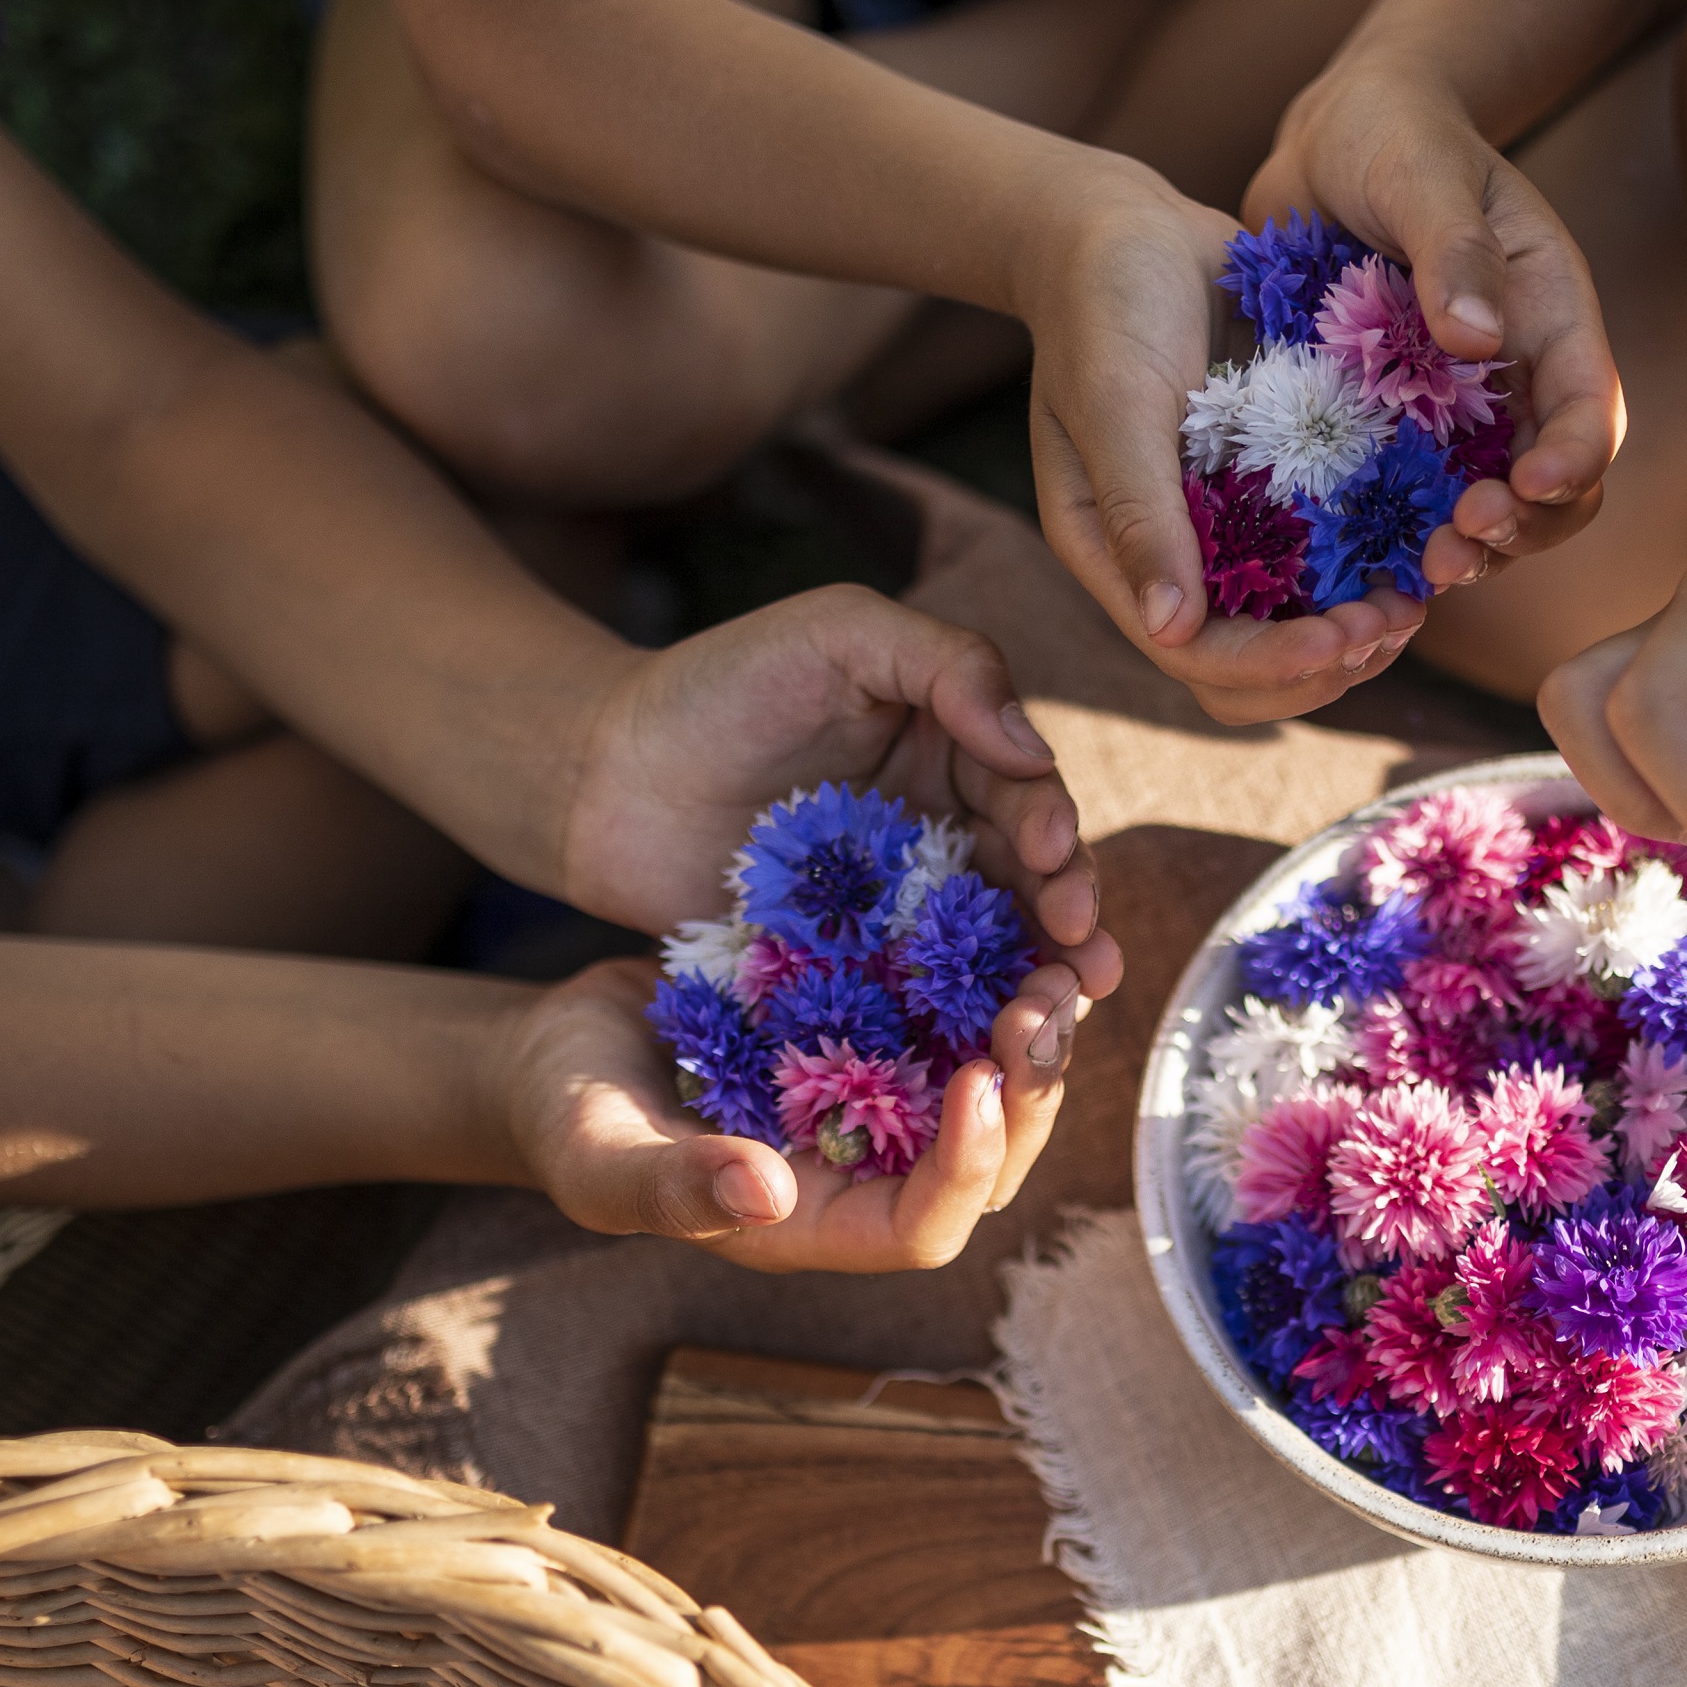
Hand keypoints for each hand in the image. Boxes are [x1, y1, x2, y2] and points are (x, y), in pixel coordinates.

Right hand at [512, 957, 1082, 1270]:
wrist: (565, 1043)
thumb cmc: (568, 1113)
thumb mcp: (598, 1153)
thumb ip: (673, 1185)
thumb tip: (768, 1196)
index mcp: (814, 1223)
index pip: (921, 1229)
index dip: (965, 1168)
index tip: (977, 1079)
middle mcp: (868, 1171)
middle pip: (987, 1161)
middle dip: (1028, 1090)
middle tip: (1048, 1002)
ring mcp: (880, 1102)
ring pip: (991, 1086)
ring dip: (1029, 1030)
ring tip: (1055, 961)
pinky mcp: (879, 1032)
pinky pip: (960, 1014)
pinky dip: (992, 973)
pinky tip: (1015, 912)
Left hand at [548, 586, 1119, 997]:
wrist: (598, 780)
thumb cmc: (713, 686)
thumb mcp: (838, 634)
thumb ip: (947, 664)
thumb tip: (1033, 747)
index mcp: (952, 748)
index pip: (1026, 792)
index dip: (1053, 827)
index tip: (1056, 858)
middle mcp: (939, 830)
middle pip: (1028, 879)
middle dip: (1067, 915)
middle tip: (1088, 956)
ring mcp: (896, 907)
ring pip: (988, 946)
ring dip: (1035, 980)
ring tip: (1062, 1012)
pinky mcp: (850, 968)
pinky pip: (916, 998)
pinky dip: (959, 1024)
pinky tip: (989, 1053)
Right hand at [1020, 178, 1432, 725]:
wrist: (1132, 227)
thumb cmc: (1103, 304)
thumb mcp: (1114, 401)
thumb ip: (1140, 511)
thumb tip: (1171, 629)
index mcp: (1120, 558)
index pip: (1197, 657)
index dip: (1272, 664)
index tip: (1343, 637)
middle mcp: (1178, 560)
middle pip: (1254, 667)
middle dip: (1327, 662)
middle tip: (1396, 622)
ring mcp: (1232, 527)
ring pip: (1301, 619)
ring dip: (1362, 627)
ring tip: (1419, 597)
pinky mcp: (1280, 486)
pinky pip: (1331, 552)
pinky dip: (1377, 562)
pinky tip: (1425, 542)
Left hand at [1247, 47, 1621, 589]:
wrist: (1332, 139)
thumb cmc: (1394, 132)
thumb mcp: (1423, 171)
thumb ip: (1453, 247)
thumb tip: (1478, 339)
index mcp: (1552, 315)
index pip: (1588, 407)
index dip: (1571, 459)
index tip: (1528, 486)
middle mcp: (1516, 377)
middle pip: (1554, 486)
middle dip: (1522, 528)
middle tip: (1462, 543)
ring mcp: (1456, 412)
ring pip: (1485, 509)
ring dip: (1466, 550)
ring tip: (1424, 571)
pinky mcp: (1395, 429)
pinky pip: (1408, 501)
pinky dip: (1396, 538)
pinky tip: (1362, 564)